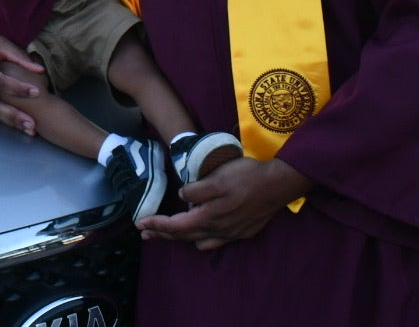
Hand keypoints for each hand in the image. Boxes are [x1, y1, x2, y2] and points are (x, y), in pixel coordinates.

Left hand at [135, 157, 312, 249]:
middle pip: (184, 236)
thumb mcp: (218, 177)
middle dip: (162, 234)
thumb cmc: (247, 177)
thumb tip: (182, 197)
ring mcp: (231, 234)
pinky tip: (198, 236)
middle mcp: (218, 230)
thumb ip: (197, 190)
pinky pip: (215, 242)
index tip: (140, 224)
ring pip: (198, 241)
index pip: (175, 226)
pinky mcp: (241, 232)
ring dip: (179, 238)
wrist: (278, 185)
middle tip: (144, 232)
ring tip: (166, 233)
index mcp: (208, 216)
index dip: (156, 225)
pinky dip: (200, 239)